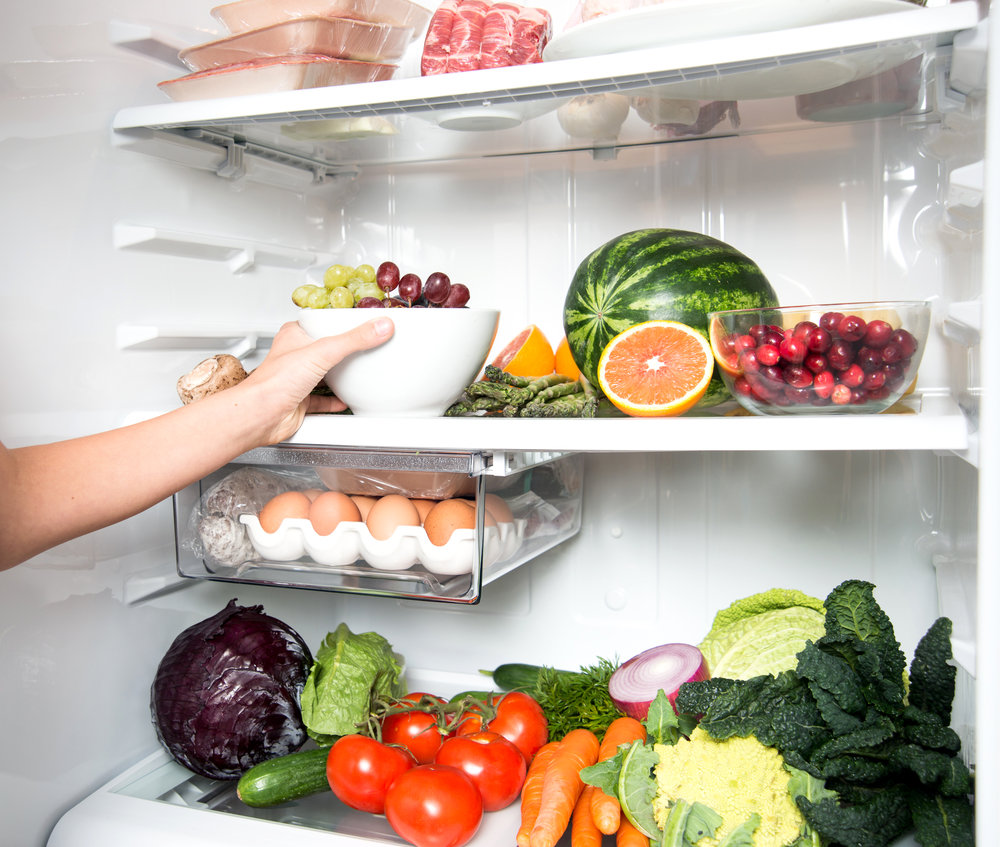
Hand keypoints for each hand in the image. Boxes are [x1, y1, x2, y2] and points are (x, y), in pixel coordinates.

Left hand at [237, 317, 393, 444]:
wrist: (260, 416)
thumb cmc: (274, 382)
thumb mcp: (322, 352)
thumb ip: (354, 340)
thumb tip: (380, 327)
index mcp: (295, 335)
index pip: (321, 322)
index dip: (339, 321)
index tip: (362, 320)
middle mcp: (295, 356)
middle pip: (326, 348)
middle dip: (344, 349)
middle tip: (365, 345)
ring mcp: (298, 379)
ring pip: (325, 373)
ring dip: (341, 374)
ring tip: (360, 370)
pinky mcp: (302, 401)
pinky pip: (323, 400)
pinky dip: (336, 400)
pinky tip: (346, 400)